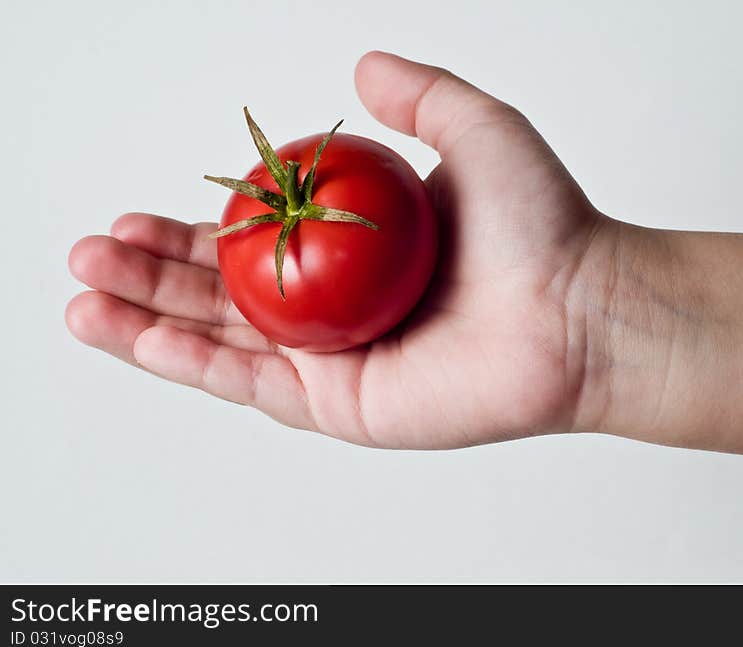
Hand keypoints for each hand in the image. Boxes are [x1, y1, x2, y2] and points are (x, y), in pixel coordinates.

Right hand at [66, 51, 613, 448]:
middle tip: (89, 250)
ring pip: (223, 343)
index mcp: (354, 255)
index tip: (136, 209)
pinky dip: (188, 363)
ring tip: (82, 294)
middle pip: (222, 295)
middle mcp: (338, 312)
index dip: (190, 229)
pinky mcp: (344, 406)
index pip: (253, 242)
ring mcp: (337, 363)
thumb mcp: (474, 129)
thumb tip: (359, 67)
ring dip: (146, 320)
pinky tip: (133, 336)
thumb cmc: (542, 224)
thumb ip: (417, 94)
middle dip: (149, 274)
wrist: (581, 309)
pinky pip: (252, 384)